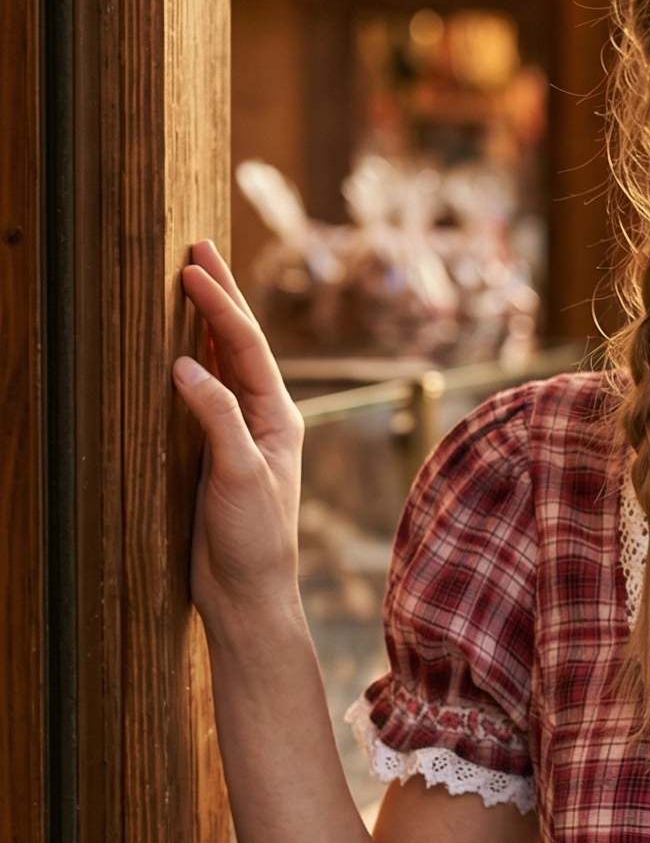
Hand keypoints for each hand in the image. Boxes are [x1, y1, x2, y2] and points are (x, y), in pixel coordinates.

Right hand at [174, 241, 305, 636]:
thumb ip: (217, 420)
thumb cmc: (254, 541)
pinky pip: (205, 393)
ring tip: (190, 281)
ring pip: (223, 363)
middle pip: (240, 343)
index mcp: (278, 417)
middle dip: (220, 296)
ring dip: (207, 322)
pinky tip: (178, 347)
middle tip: (196, 247)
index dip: (219, 305)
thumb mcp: (239, 476)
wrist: (248, 595)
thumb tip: (186, 365)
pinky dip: (193, 360)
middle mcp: (264, 418)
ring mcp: (241, 433)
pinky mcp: (218, 453)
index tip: (192, 267)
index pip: (246, 347)